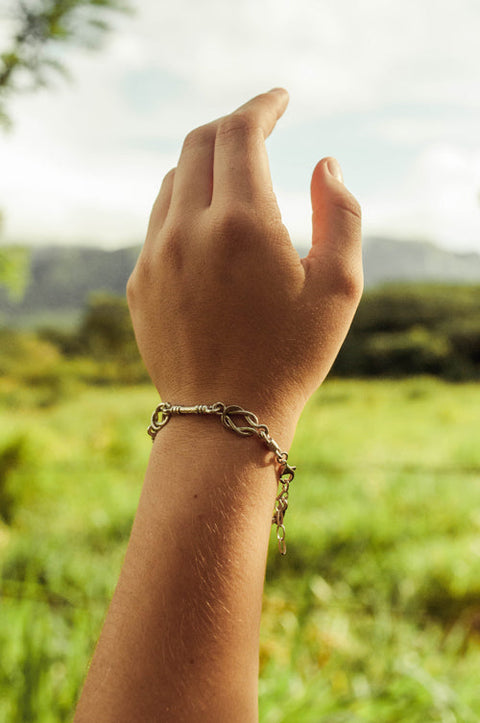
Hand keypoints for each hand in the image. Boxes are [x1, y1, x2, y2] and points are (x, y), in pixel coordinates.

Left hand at [127, 89, 361, 438]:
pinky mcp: (140, 281)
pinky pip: (158, 221)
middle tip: (260, 127)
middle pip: (200, 142)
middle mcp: (189, 229)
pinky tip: (207, 226)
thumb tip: (324, 165)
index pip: (242, 131)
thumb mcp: (339, 287)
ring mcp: (156, 255)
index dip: (263, 104)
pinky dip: (184, 205)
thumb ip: (341, 214)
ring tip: (236, 178)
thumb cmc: (291, 356)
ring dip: (206, 165)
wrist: (226, 417)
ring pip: (174, 180)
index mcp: (243, 224)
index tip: (280, 99)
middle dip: (233, 124)